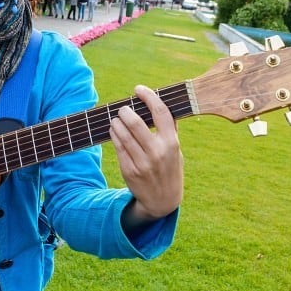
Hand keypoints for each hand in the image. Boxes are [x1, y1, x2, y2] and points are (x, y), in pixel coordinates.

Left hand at [109, 85, 183, 221]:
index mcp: (172, 143)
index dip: (148, 96)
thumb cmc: (170, 169)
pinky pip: (117, 147)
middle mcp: (157, 152)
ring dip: (116, 122)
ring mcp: (142, 163)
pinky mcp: (129, 170)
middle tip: (123, 109)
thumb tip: (160, 103)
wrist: (163, 201)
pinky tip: (114, 131)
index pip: (161, 112)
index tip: (139, 89)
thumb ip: (170, 130)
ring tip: (116, 119)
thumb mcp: (176, 151)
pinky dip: (114, 135)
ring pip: (123, 134)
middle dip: (126, 111)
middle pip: (136, 123)